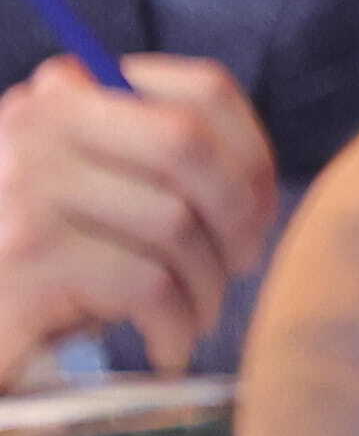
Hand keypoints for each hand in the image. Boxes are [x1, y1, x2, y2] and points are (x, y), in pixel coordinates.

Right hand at [0, 52, 275, 375]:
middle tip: (239, 264)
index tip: (258, 209)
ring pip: (174, 222)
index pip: (204, 91)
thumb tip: (257, 189)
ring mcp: (24, 191)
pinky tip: (168, 344)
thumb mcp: (96, 195)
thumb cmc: (48, 263)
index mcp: (67, 97)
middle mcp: (37, 129)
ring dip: (207, 284)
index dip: (255, 153)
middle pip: (190, 146)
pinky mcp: (24, 260)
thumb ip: (161, 166)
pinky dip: (175, 324)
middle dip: (239, 214)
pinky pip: (146, 284)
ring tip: (197, 315)